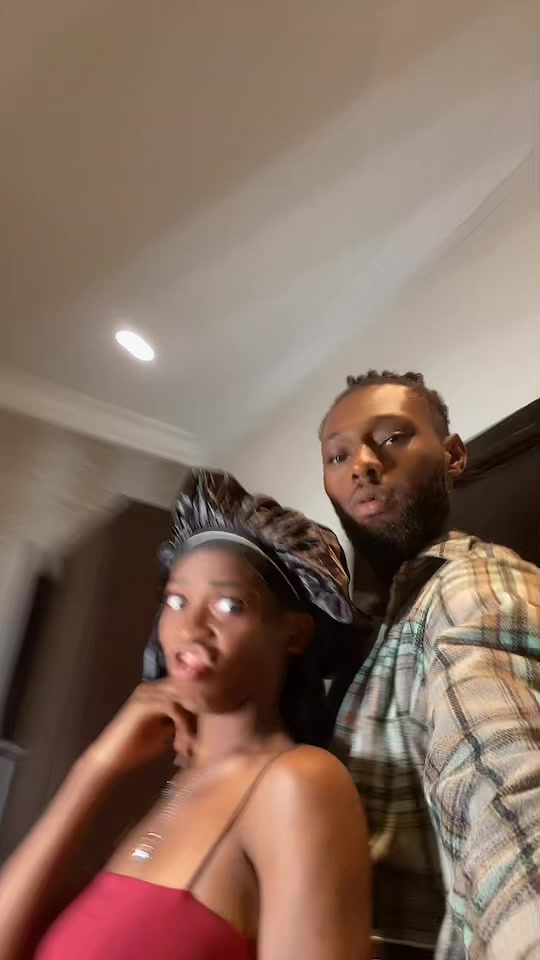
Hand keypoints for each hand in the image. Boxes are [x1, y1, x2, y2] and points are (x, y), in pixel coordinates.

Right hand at [81, 680, 196, 779]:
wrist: (111, 758)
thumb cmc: (139, 746)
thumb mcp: (169, 729)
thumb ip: (184, 718)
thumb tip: (206, 717)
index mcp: (160, 690)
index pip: (190, 688)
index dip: (202, 707)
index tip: (205, 734)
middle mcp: (154, 685)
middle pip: (190, 690)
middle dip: (199, 715)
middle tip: (198, 742)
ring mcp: (148, 692)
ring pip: (184, 698)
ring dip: (191, 724)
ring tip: (189, 746)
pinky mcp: (145, 703)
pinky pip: (174, 708)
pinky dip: (182, 726)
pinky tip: (181, 745)